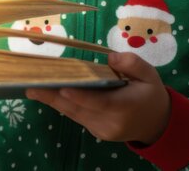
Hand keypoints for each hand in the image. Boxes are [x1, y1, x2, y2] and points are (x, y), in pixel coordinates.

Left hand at [25, 52, 170, 144]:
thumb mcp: (150, 74)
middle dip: (54, 97)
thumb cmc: (150, 94)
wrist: (156, 123)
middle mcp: (111, 122)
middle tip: (31, 86)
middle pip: (79, 109)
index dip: (80, 97)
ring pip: (74, 114)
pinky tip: (47, 92)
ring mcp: (102, 130)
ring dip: (53, 101)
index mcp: (126, 107)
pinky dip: (62, 104)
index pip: (100, 103)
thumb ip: (132, 63)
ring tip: (32, 87)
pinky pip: (77, 116)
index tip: (63, 89)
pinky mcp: (96, 131)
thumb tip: (111, 58)